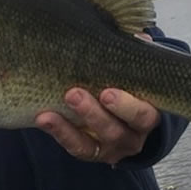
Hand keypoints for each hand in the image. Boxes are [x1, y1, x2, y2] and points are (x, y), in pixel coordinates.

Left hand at [35, 33, 160, 163]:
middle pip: (115, 131)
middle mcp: (131, 136)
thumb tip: (138, 36)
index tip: (107, 92)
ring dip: (70, 125)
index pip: (142, 115)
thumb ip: (135, 58)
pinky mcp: (90, 152)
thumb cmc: (128, 85)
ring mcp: (110, 148)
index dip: (125, 107)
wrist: (122, 113)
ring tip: (51, 108)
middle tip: (74, 94)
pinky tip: (43, 117)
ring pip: (92, 144)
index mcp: (147, 116)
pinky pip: (75, 146)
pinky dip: (58, 132)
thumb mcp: (135, 73)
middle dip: (93, 114)